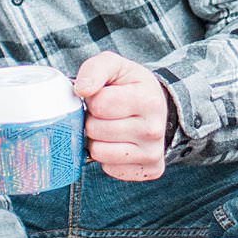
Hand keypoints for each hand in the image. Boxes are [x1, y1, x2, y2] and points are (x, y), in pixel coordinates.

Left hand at [73, 54, 169, 179]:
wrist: (156, 107)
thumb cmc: (131, 85)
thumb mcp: (116, 66)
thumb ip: (95, 69)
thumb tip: (81, 89)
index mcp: (149, 101)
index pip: (99, 104)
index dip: (93, 99)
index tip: (103, 96)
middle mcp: (154, 130)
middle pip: (96, 129)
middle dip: (93, 119)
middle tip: (105, 114)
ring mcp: (152, 153)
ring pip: (99, 152)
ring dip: (97, 140)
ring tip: (109, 128)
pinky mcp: (149, 170)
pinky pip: (109, 169)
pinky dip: (107, 157)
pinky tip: (118, 143)